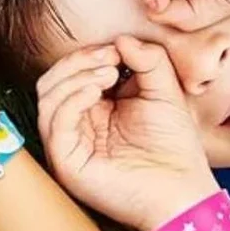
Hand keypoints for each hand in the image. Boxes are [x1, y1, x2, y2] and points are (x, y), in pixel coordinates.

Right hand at [38, 37, 217, 230]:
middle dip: (77, 62)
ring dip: (75, 77)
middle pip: (51, 81)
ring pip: (47, 97)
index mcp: (91, 110)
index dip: (86, 55)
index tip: (115, 48)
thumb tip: (121, 38)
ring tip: (107, 74)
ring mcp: (67, 143)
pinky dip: (71, 99)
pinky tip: (95, 92)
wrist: (182, 191)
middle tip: (109, 58)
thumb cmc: (173, 148)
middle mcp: (73, 125)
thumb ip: (148, 61)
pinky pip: (55, 122)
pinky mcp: (65, 160)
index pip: (69, 73)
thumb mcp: (164, 92)